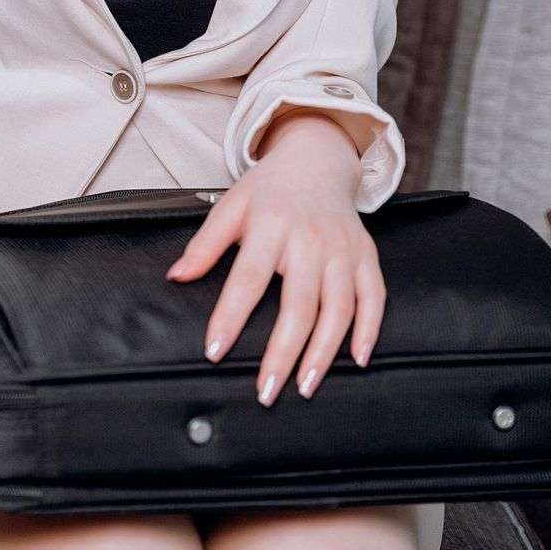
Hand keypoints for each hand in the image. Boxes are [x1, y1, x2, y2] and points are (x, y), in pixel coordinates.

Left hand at [164, 118, 384, 405]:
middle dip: (282, 352)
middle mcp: (310, 239)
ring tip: (305, 385)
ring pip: (338, 308)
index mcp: (270, 225)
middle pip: (298, 303)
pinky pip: (374, 297)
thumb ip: (205, 244)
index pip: (248, 277)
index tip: (215, 351)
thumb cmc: (269, 189)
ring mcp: (342, 249)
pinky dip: (370, 329)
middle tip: (266, 390)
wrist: (317, 159)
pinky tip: (357, 359)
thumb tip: (176, 276)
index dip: (231, 316)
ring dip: (324, 351)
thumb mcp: (231, 206)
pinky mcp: (366, 255)